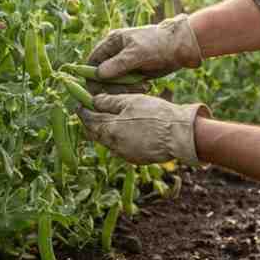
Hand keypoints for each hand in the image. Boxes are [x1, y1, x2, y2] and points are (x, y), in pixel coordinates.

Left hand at [77, 94, 209, 164]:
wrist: (179, 134)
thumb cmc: (155, 114)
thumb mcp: (130, 101)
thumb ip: (108, 102)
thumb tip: (93, 101)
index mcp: (110, 130)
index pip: (89, 121)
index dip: (83, 111)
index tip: (80, 104)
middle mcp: (114, 146)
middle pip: (96, 134)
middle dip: (91, 123)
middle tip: (90, 112)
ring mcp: (125, 155)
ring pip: (108, 142)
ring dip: (104, 131)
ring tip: (107, 120)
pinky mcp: (136, 159)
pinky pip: (121, 148)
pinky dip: (118, 139)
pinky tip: (124, 131)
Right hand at [88, 14, 202, 79]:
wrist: (181, 48)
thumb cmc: (158, 44)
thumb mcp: (137, 53)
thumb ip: (117, 64)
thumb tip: (98, 74)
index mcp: (112, 42)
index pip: (93, 61)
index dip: (92, 76)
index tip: (98, 89)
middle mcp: (115, 54)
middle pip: (102, 76)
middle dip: (112, 86)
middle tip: (126, 90)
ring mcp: (125, 65)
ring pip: (114, 83)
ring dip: (125, 89)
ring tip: (142, 87)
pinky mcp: (134, 74)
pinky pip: (126, 86)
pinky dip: (133, 89)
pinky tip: (146, 87)